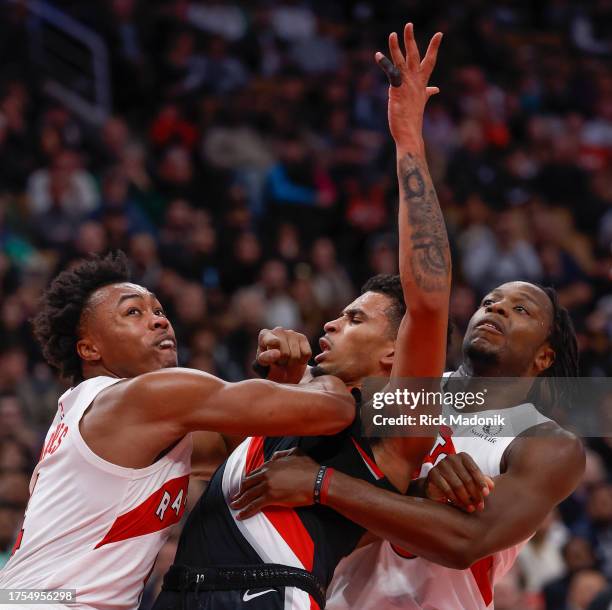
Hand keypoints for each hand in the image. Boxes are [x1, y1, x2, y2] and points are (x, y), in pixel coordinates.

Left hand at [230, 451, 319, 518]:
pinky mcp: (271, 498)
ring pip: (249, 494)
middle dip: (240, 491)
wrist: (316, 481)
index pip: (255, 473)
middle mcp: (266, 474)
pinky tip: (240, 515)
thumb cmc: (309, 468)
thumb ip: (282, 454)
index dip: (248, 480)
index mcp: (271, 464)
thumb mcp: (295, 453)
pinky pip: (254, 505)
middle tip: (234, 497)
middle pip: (248, 483)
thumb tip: (273, 457)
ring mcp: (267, 486)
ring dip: (239, 501)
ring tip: (234, 506)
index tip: (244, 486)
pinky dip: (246, 511)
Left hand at [256, 327, 311, 383]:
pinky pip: (306, 354)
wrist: (284, 368)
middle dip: (283, 363)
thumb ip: (267, 358)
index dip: (273, 346)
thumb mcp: (264, 364)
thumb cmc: (270, 365)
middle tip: (280, 363)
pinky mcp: (302, 337)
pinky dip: (302, 361)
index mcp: (264, 335)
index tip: (276, 347)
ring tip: (287, 361)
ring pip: (296, 355)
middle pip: (285, 353)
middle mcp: (278, 330)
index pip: (270, 340)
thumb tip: (278, 353)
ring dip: (292, 363)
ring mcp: (291, 333)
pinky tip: (296, 358)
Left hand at [375, 23, 441, 148]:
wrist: (410, 134)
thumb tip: (435, 89)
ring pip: (401, 61)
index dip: (434, 48)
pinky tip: (377, 55)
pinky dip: (384, 63)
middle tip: (409, 24)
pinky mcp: (397, 90)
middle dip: (411, 40)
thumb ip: (427, 92)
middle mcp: (416, 82)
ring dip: (396, 46)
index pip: (430, 62)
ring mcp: (407, 85)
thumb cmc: (413, 120)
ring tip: (393, 33)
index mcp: (422, 84)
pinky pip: (390, 72)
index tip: (439, 34)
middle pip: (415, 56)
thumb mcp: (421, 102)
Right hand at [425, 452, 494, 512]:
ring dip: (466, 499)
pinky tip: (460, 505)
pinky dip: (455, 499)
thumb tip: (492, 486)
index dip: (481, 482)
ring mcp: (441, 465)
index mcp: (463, 456)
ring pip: (457, 485)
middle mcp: (451, 458)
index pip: (474, 470)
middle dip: (475, 494)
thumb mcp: (471, 479)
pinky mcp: (433, 473)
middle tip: (480, 506)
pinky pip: (446, 489)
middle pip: (467, 478)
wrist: (436, 482)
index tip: (486, 494)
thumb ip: (482, 480)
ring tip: (471, 508)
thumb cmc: (458, 479)